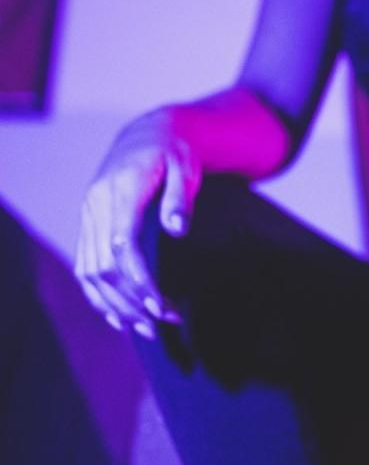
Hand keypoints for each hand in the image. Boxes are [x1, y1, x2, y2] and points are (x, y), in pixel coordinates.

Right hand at [75, 111, 201, 336]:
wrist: (148, 134)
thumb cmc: (175, 153)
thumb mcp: (187, 167)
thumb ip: (181, 198)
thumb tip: (178, 230)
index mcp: (121, 189)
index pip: (123, 245)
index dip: (139, 279)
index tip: (161, 307)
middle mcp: (97, 204)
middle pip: (104, 265)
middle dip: (131, 300)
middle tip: (162, 325)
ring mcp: (88, 215)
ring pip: (90, 271)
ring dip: (115, 304)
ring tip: (146, 330)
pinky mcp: (88, 224)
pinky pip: (84, 266)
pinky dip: (98, 295)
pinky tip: (119, 317)